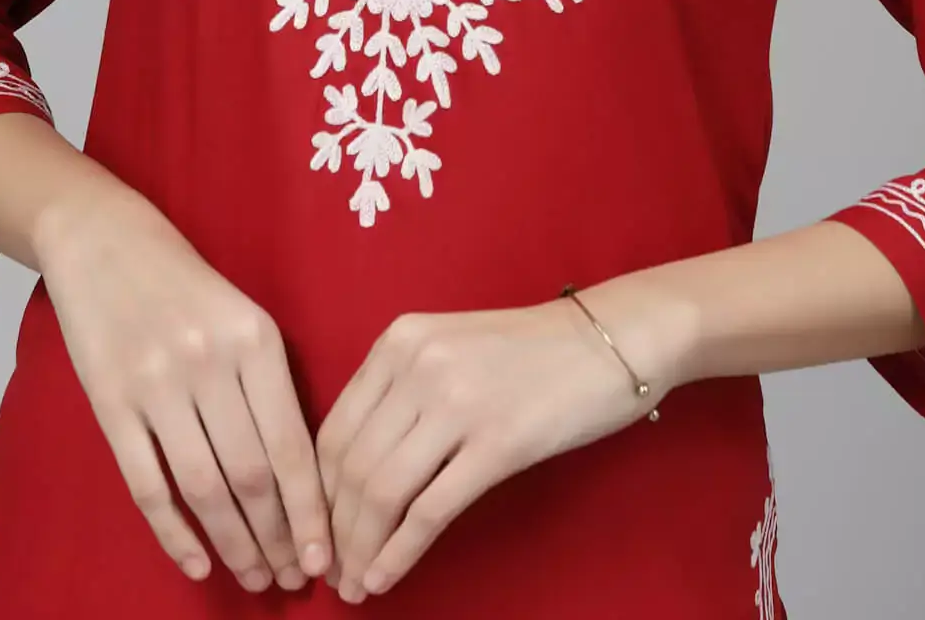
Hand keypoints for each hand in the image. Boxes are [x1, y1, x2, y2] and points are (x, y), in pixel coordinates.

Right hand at [33, 179, 332, 594]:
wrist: (105, 240)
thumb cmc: (187, 283)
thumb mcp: (245, 315)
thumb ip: (269, 385)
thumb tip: (303, 476)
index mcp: (255, 339)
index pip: (291, 445)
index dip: (309, 511)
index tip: (325, 556)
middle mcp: (209, 362)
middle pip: (252, 474)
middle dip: (278, 538)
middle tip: (294, 579)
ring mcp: (156, 384)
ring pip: (204, 487)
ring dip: (235, 544)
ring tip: (257, 578)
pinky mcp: (111, 402)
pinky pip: (147, 483)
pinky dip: (174, 532)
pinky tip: (197, 562)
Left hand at [315, 290, 687, 601]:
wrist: (609, 339)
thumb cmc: (530, 351)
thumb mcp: (448, 348)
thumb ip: (401, 391)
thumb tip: (353, 471)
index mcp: (399, 340)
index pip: (334, 429)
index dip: (316, 493)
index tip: (315, 534)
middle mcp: (418, 364)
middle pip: (352, 466)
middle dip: (333, 530)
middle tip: (330, 574)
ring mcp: (457, 402)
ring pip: (382, 492)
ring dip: (360, 549)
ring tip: (355, 585)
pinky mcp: (498, 443)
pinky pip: (430, 511)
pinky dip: (400, 553)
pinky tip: (387, 577)